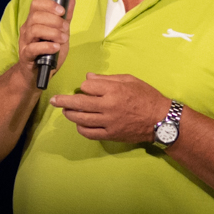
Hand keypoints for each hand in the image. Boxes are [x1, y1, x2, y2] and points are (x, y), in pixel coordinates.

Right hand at [17, 0, 70, 75]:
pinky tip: (56, 47)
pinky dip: (47, 46)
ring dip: (53, 33)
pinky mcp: (26, 55)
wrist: (38, 73)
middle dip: (55, 20)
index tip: (61, 11)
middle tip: (66, 28)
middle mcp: (27, 29)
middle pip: (36, 16)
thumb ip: (65, 18)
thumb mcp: (60, 33)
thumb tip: (71, 0)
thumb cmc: (48, 52)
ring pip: (35, 30)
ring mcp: (25, 42)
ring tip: (63, 39)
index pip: (36, 4)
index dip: (49, 4)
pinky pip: (33, 48)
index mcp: (34, 20)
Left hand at [50, 71, 172, 145]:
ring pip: (81, 119)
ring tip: (66, 112)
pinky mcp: (111, 135)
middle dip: (63, 101)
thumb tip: (88, 78)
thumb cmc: (146, 96)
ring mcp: (108, 122)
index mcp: (113, 90)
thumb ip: (107, 79)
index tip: (87, 87)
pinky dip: (81, 129)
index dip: (84, 86)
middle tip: (53, 100)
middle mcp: (108, 106)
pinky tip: (79, 125)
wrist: (160, 119)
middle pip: (79, 103)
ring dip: (70, 115)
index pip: (87, 87)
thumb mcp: (129, 80)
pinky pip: (90, 133)